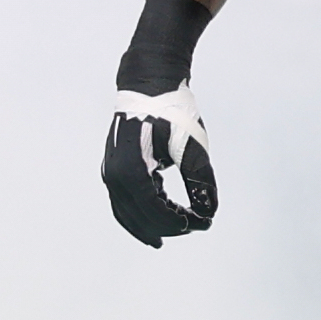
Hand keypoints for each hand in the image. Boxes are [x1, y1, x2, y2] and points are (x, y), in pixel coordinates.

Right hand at [104, 86, 216, 245]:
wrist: (149, 84)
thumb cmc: (171, 111)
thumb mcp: (192, 146)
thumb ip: (201, 181)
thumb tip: (209, 211)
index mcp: (131, 170)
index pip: (154, 212)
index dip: (179, 223)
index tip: (202, 223)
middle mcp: (114, 175)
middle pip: (138, 217)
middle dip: (168, 227)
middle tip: (196, 226)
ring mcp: (110, 172)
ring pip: (126, 213)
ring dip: (150, 226)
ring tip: (172, 235)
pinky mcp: (113, 168)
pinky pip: (123, 202)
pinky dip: (139, 214)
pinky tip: (156, 219)